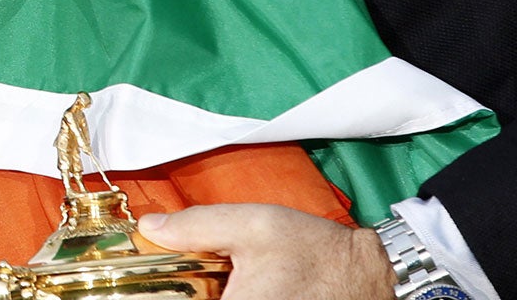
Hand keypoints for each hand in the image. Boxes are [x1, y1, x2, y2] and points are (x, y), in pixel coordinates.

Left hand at [137, 204, 392, 299]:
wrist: (365, 276)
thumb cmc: (314, 251)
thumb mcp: (253, 225)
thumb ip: (197, 225)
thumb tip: (152, 227)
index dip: (162, 294)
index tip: (154, 283)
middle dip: (192, 291)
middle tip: (199, 275)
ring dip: (205, 296)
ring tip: (215, 281)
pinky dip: (229, 298)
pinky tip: (236, 288)